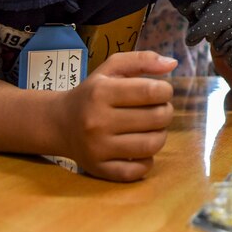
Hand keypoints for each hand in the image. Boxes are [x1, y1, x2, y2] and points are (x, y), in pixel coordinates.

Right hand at [57, 51, 177, 181]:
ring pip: (152, 145)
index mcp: (101, 92)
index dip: (166, 90)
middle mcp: (97, 121)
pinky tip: (141, 149)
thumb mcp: (111, 68)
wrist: (58, 123)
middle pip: (156, 118)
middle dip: (165, 111)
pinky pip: (138, 171)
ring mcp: (98, 148)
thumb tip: (173, 64)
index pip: (151, 91)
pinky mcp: (100, 169)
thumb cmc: (92, 92)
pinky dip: (147, 161)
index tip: (161, 92)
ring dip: (160, 134)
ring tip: (151, 128)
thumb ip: (142, 60)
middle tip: (157, 110)